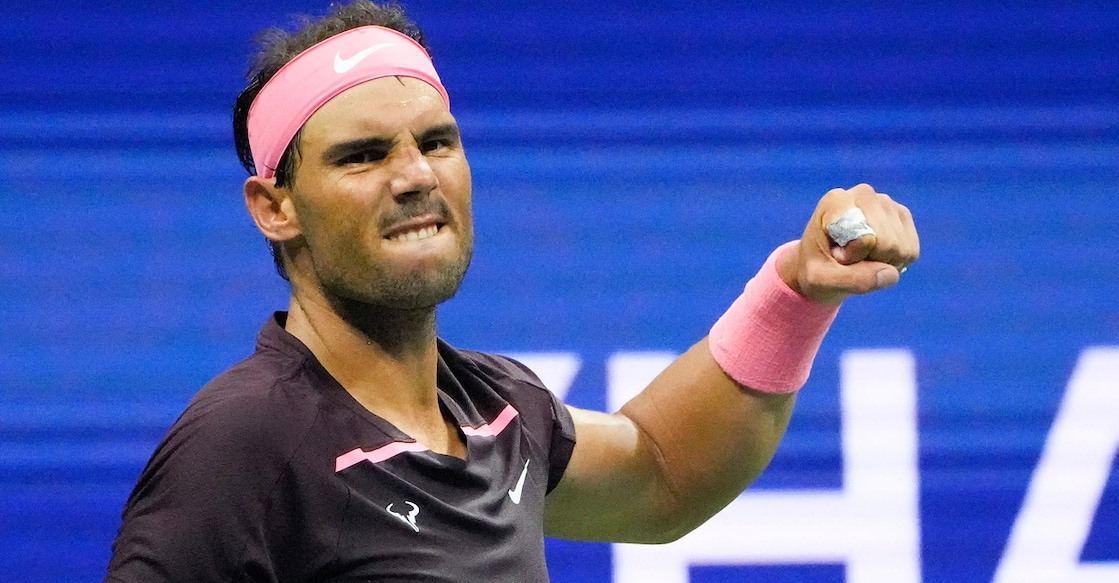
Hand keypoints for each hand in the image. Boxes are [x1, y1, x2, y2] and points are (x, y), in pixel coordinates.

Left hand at [777, 183, 919, 304]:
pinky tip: (875, 255)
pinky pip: (911, 251)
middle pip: (888, 243)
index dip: (853, 256)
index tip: (836, 254)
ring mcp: (886, 203)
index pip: (865, 236)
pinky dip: (896, 261)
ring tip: (860, 256)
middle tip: (849, 258)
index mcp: (836, 201)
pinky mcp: (902, 215)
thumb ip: (852, 280)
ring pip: (902, 248)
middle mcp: (864, 194)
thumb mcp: (822, 280)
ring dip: (883, 262)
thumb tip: (892, 274)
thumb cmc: (816, 269)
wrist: (823, 263)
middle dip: (871, 260)